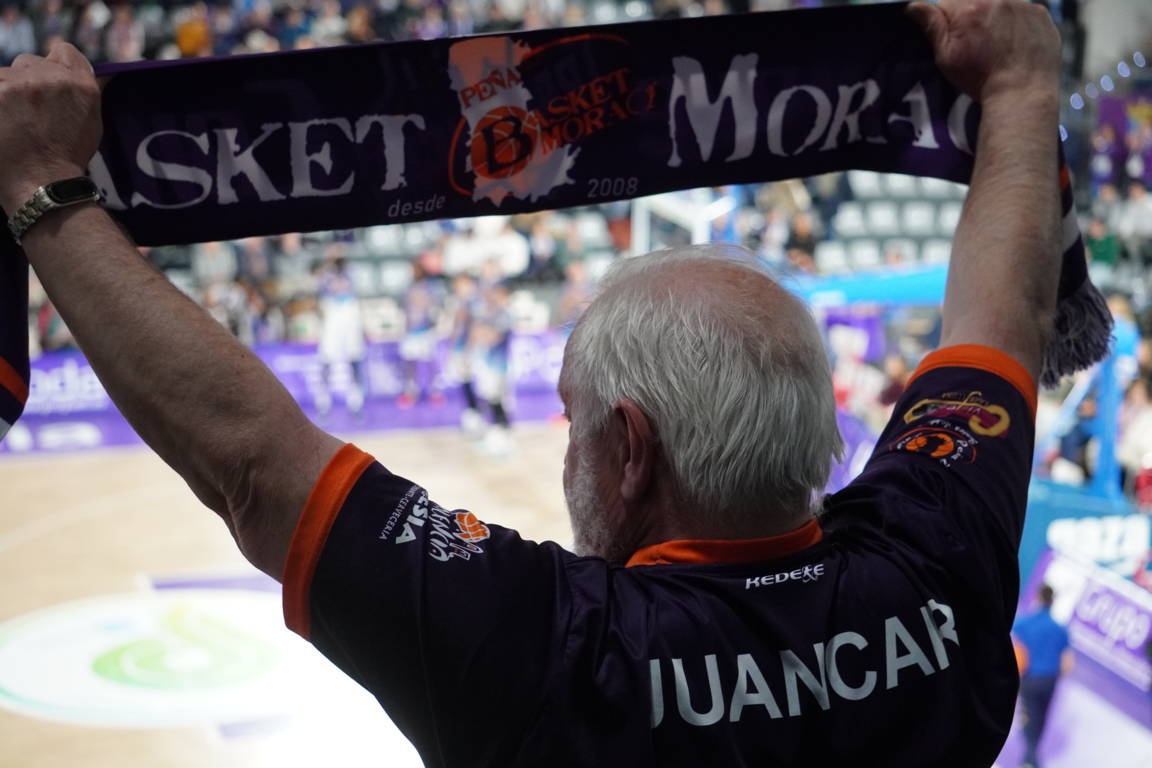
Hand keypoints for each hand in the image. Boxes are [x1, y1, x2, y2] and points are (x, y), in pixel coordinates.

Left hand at [0, 42, 101, 212]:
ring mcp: (20, 84)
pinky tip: (4, 120)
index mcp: (81, 84)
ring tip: (13, 119)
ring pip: (5, 74)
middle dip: (27, 81)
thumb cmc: (67, 158)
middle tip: (29, 112)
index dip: (54, 66)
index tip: (49, 87)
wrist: (42, 182)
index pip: (63, 50)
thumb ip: (86, 90)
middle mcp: (52, 78)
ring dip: (7, 91)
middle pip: (29, 61)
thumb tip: (103, 73)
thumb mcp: (91, 121)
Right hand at [908, 0, 1059, 103]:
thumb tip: (912, 5)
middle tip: (978, 42)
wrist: (1021, 92)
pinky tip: (1016, 42)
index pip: (948, 2)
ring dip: (996, 16)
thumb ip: (932, 26)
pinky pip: (1024, 10)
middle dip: (973, 16)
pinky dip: (1018, 21)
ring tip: (998, 43)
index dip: (948, 20)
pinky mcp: (1042, 13)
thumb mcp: (947, 57)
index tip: (954, 37)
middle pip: (976, 1)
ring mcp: (1023, 4)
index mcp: (970, 7)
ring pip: (1000, 4)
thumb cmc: (979, 78)